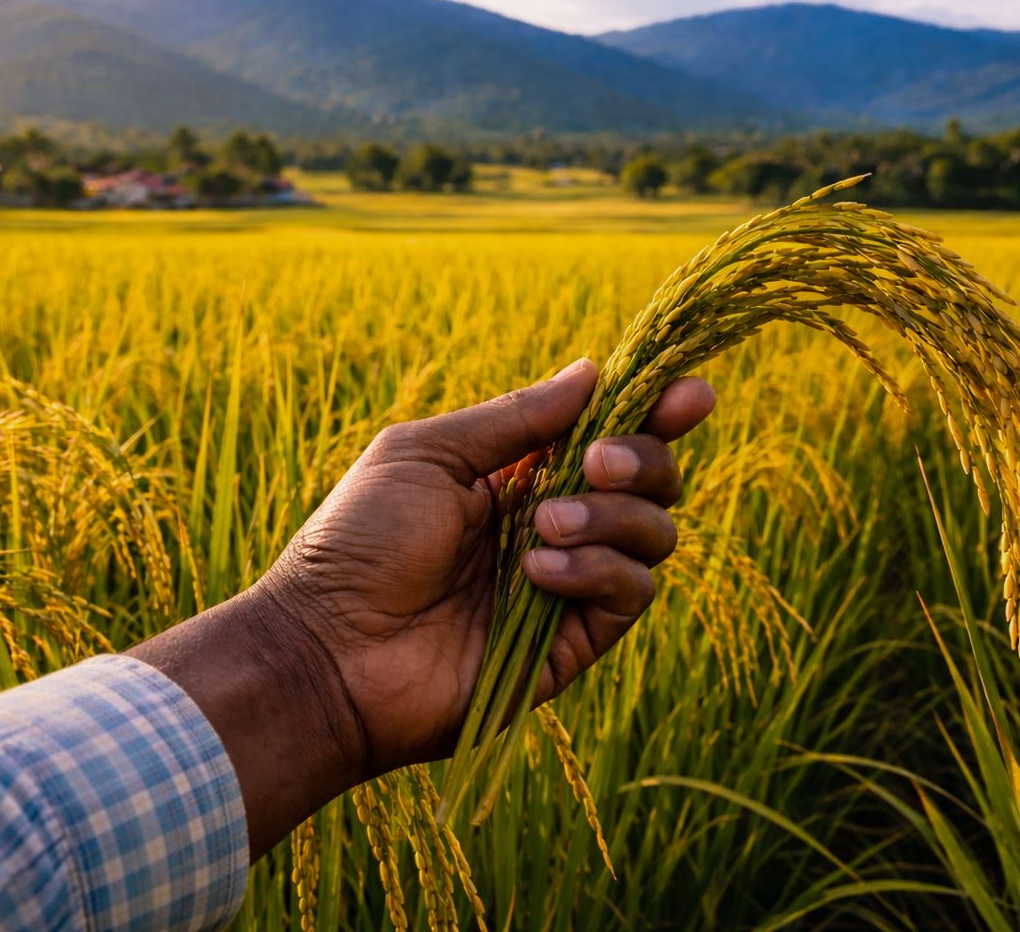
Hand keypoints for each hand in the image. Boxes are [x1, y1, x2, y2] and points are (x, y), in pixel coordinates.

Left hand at [130, 359, 713, 856]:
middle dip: (642, 458)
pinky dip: (596, 572)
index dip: (657, 413)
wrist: (329, 649)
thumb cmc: (358, 541)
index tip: (690, 393)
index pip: (611, 436)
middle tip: (594, 462)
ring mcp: (567, 587)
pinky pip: (630, 595)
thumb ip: (517, 419)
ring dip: (612, 516)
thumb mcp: (430, 453)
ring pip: (654, 536)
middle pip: (651, 482)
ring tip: (542, 526)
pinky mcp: (571, 644)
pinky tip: (536, 573)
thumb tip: (594, 370)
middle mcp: (554, 527)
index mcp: (520, 476)